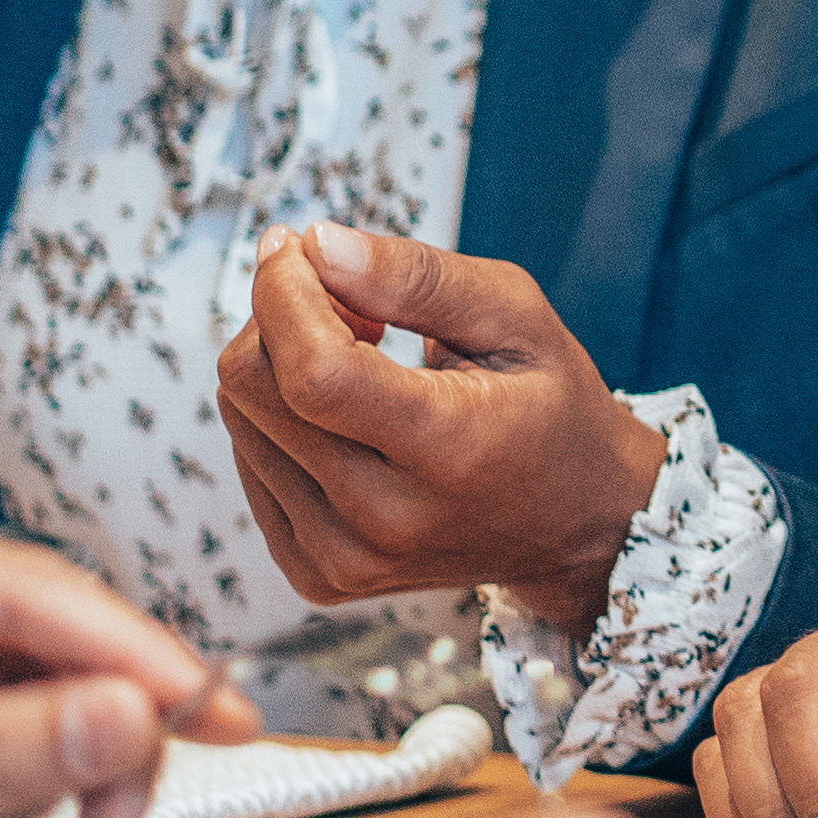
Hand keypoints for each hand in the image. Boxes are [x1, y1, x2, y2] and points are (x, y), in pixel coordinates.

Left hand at [216, 224, 662, 632]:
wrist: (577, 524)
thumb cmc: (551, 408)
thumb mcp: (515, 316)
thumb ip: (417, 276)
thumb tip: (317, 245)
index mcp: (449, 451)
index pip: (314, 373)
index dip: (283, 294)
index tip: (296, 247)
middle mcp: (387, 519)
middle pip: (254, 391)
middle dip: (278, 316)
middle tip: (348, 303)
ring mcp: (346, 558)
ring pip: (240, 422)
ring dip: (280, 367)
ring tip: (360, 361)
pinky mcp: (319, 573)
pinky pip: (250, 466)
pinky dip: (279, 420)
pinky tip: (343, 415)